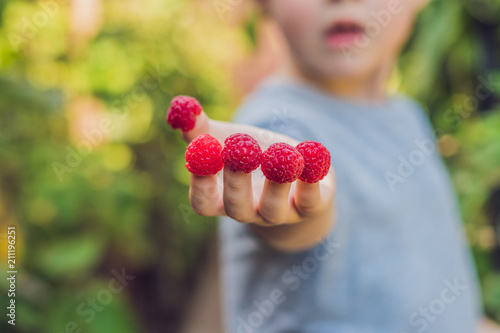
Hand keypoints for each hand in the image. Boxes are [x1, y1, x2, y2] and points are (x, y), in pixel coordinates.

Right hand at [174, 106, 335, 250]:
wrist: (296, 173)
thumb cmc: (254, 157)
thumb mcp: (228, 141)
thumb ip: (203, 129)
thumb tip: (182, 108)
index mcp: (224, 199)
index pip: (203, 203)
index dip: (200, 182)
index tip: (201, 152)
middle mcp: (250, 212)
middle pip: (236, 208)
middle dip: (236, 180)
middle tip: (238, 151)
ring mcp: (280, 213)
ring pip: (273, 209)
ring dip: (276, 181)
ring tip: (280, 152)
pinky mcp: (310, 207)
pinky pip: (311, 201)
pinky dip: (311, 179)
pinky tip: (310, 152)